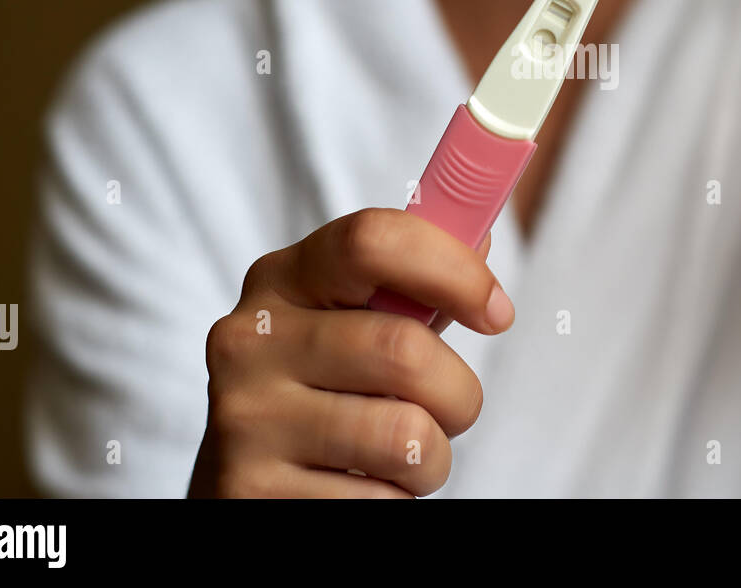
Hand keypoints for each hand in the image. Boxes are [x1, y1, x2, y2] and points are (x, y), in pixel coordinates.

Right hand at [188, 208, 512, 497]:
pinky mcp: (252, 491)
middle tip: (450, 409)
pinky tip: (361, 488)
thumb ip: (415, 282)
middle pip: (405, 350)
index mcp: (283, 278)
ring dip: (432, 457)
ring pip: (406, 435)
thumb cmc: (324, 386)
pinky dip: (396, 500)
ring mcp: (245, 417)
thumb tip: (479, 240)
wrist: (243, 479)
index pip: (373, 241)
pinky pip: (381, 501)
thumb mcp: (354, 320)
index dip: (453, 270)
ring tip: (402, 455)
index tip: (496, 311)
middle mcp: (252, 338)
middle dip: (459, 393)